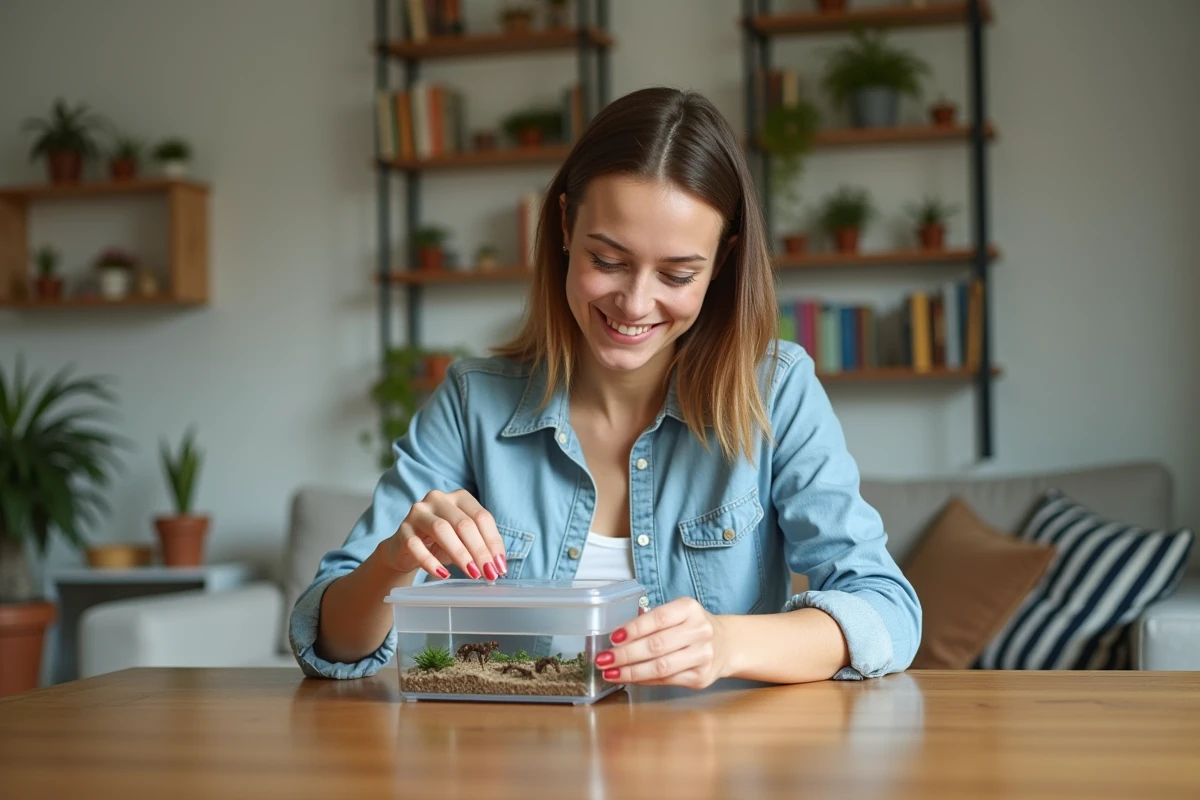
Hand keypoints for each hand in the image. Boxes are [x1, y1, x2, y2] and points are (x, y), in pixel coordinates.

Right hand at [379, 489, 506, 580]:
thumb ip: (481, 545)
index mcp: (459, 497)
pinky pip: (417, 546)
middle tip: (488, 573)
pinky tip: (443, 574)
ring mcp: (418, 513)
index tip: (500, 566)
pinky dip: (431, 562)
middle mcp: (438, 499)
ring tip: (472, 573)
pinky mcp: (403, 530)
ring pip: (442, 529)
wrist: (406, 550)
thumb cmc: (441, 544)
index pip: (481, 517)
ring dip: (460, 554)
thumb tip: (499, 565)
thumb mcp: (464, 540)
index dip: (493, 542)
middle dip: (480, 551)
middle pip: (464, 523)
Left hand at [593, 597, 728, 689]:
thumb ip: (652, 621)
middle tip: (604, 659)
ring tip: (610, 673)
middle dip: (625, 654)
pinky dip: (644, 680)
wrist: (726, 644)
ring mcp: (703, 655)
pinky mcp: (701, 677)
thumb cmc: (691, 627)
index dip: (633, 629)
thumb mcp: (677, 613)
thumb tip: (617, 637)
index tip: (613, 638)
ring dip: (631, 671)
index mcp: (690, 609)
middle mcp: (700, 630)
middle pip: (656, 645)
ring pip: (660, 667)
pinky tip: (630, 678)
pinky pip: (666, 680)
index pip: (657, 618)